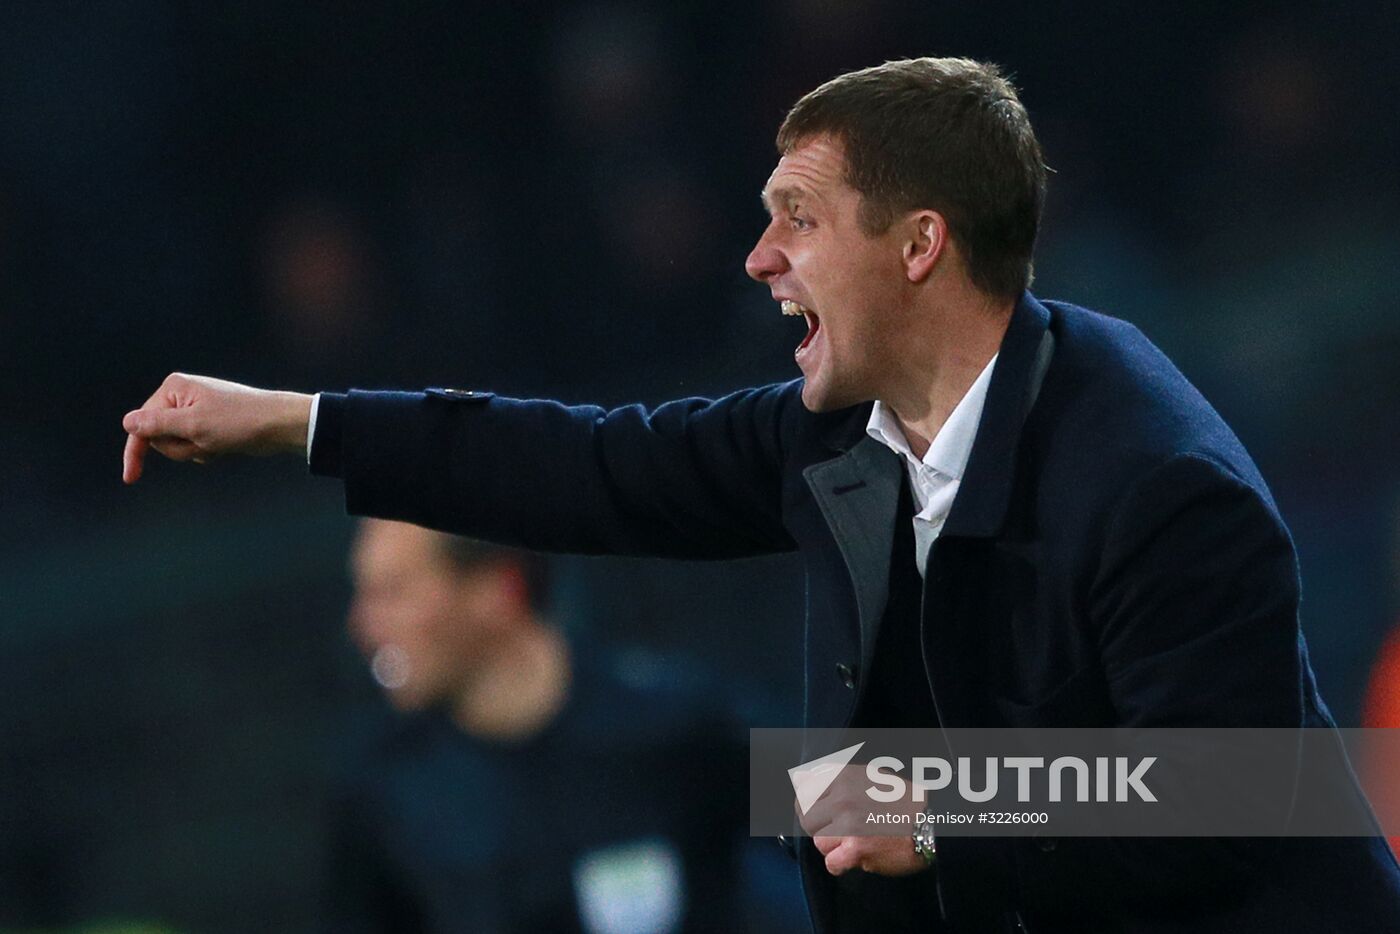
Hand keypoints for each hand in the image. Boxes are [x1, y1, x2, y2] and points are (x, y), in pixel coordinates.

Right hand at [121, 373, 312, 483]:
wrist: (279, 425)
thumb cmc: (239, 421)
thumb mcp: (193, 426)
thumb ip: (157, 425)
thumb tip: (127, 421)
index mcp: (173, 388)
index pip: (141, 423)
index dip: (136, 450)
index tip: (131, 477)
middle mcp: (182, 396)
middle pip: (159, 436)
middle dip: (179, 448)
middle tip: (204, 443)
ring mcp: (196, 410)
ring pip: (178, 444)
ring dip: (195, 451)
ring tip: (217, 442)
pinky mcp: (209, 424)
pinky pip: (195, 446)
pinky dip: (207, 452)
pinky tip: (224, 445)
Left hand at [796, 763, 929, 877]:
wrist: (932, 824)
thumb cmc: (905, 802)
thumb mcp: (872, 776)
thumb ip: (841, 780)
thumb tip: (807, 782)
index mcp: (844, 776)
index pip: (805, 788)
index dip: (806, 803)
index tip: (815, 812)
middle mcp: (842, 797)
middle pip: (807, 818)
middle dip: (820, 828)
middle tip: (837, 833)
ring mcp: (847, 823)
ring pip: (819, 842)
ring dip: (833, 847)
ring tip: (853, 844)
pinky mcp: (856, 848)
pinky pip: (831, 863)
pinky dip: (841, 865)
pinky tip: (855, 859)